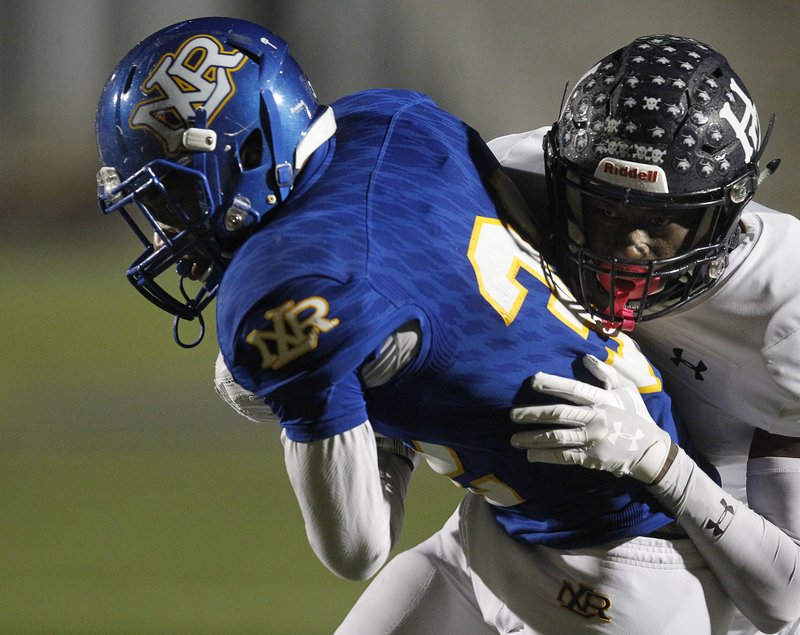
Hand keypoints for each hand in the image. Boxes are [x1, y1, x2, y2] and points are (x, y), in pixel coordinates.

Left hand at [510, 354, 672, 482]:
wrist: (650, 450)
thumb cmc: (635, 415)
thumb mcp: (626, 390)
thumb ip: (606, 374)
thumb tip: (585, 357)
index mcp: (603, 400)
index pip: (574, 389)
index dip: (553, 384)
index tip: (533, 380)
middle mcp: (596, 419)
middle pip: (560, 414)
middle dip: (533, 414)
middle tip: (512, 415)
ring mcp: (593, 440)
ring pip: (558, 438)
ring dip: (533, 438)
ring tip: (514, 439)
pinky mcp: (592, 458)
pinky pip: (564, 457)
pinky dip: (546, 456)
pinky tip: (531, 455)